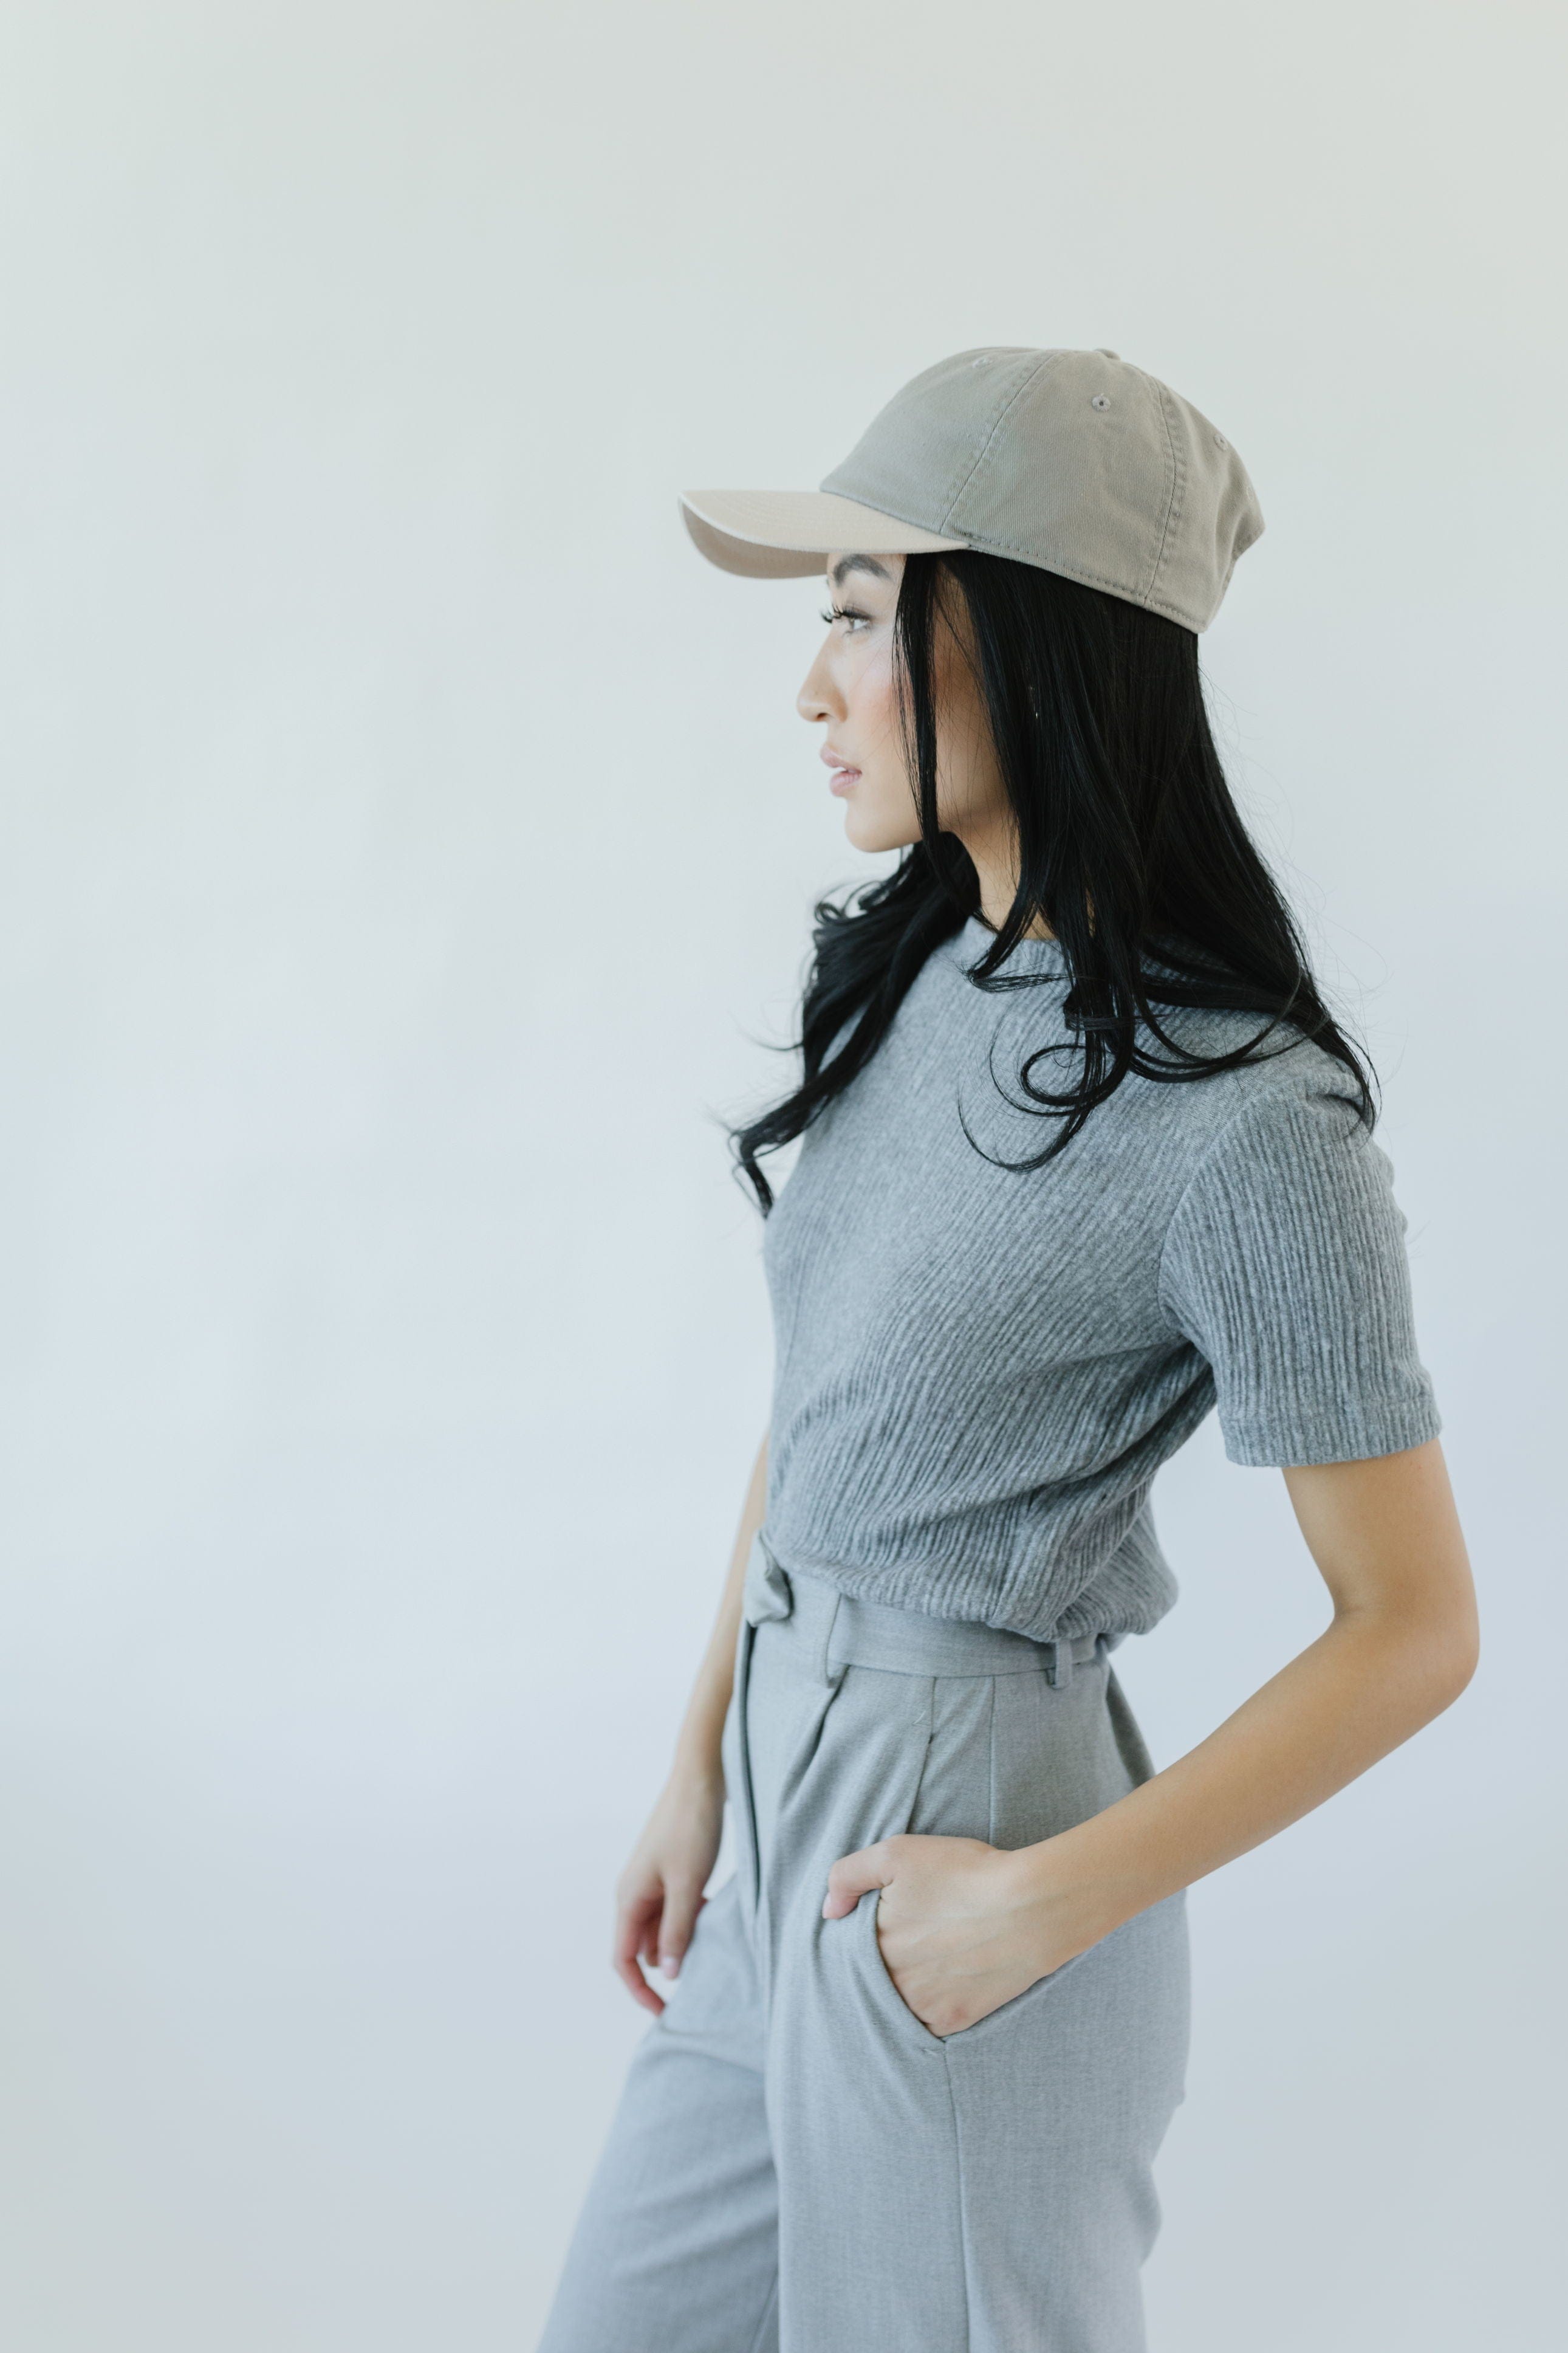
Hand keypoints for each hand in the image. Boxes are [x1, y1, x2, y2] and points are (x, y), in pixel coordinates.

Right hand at [612, 1764, 725, 2013]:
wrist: (700, 1778)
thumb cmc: (690, 1827)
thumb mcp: (687, 1884)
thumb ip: (677, 1929)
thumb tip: (668, 1973)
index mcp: (629, 1898)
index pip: (624, 1960)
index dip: (640, 1991)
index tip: (664, 2014)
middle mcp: (634, 1893)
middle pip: (644, 1948)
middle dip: (669, 1962)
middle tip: (704, 1970)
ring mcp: (651, 1882)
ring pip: (663, 1929)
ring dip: (684, 1938)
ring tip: (712, 1936)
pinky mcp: (669, 1873)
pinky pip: (675, 1910)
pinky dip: (691, 1918)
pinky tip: (713, 1910)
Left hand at [822, 1833, 1096, 2037]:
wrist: (1030, 1908)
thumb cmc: (964, 1874)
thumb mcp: (897, 1854)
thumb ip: (848, 1876)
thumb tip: (829, 1912)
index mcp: (873, 1945)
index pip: (852, 1947)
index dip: (868, 1931)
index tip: (888, 1919)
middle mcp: (891, 1983)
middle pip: (874, 1975)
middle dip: (887, 1958)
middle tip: (917, 1936)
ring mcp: (921, 2007)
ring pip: (897, 2000)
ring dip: (905, 1984)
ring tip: (931, 1957)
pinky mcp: (952, 2022)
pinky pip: (926, 2020)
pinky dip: (929, 2005)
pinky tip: (945, 1980)